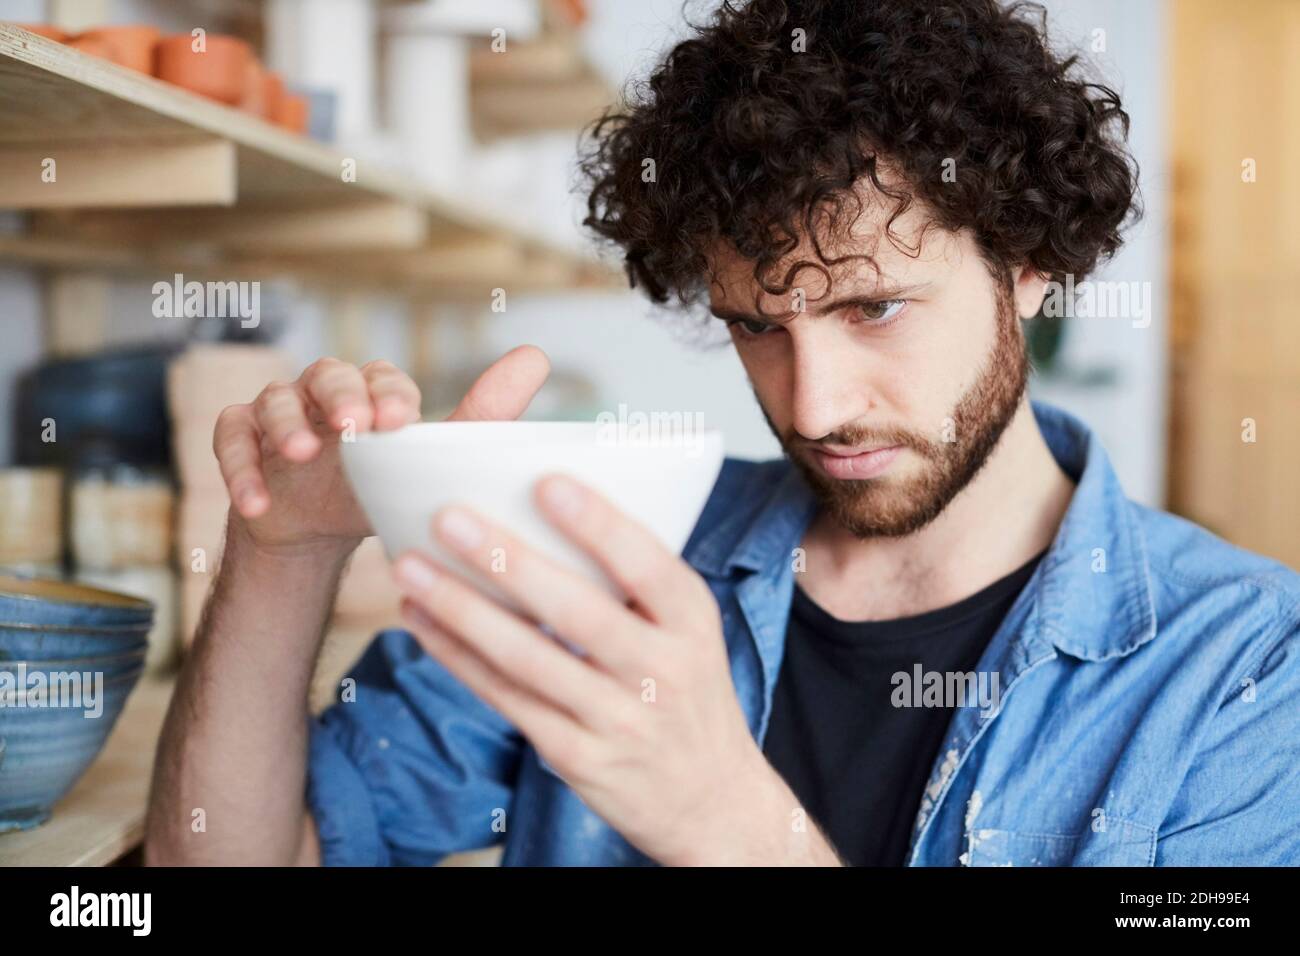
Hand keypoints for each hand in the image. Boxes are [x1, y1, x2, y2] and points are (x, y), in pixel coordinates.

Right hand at [212, 347, 549, 559]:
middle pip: (327, 374)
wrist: (316, 527)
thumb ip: (480, 416)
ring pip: (274, 398)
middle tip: (353, 426)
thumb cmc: (379, 483)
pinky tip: (256, 502)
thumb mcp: (427, 460)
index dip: (389, 394)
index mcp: (373, 390)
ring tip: (301, 452)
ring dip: (285, 424)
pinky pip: (230, 439)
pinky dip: (239, 468)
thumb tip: (536, 356)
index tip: (400, 423)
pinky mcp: (240, 439)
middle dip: (341, 396)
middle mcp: (324, 390)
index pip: (381, 377)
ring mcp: (277, 411)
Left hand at [391, 473, 842, 865]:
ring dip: (461, 609)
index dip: (598, 524)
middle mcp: (660, 670)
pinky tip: (423, 621)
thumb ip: (637, 582)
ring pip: (527, 658)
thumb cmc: (687, 693)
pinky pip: (507, 698)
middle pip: (576, 611)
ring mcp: (617, 719)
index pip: (648, 566)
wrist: (710, 800)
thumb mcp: (689, 631)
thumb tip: (544, 510)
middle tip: (447, 518)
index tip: (546, 482)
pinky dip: (458, 657)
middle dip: (506, 561)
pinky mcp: (577, 757)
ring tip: (410, 567)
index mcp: (692, 621)